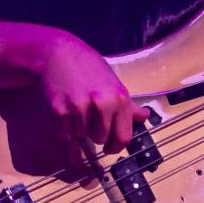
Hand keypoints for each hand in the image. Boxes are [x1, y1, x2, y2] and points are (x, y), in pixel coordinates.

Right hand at [38, 34, 148, 152]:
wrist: (59, 54)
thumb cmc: (89, 68)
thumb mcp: (113, 82)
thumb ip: (128, 104)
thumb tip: (145, 116)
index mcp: (120, 98)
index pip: (123, 137)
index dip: (116, 147)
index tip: (109, 148)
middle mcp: (102, 104)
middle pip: (101, 139)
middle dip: (95, 134)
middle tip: (90, 119)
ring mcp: (80, 108)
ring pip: (82, 137)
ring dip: (79, 130)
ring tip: (77, 109)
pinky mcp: (60, 111)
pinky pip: (65, 134)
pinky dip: (65, 129)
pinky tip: (66, 111)